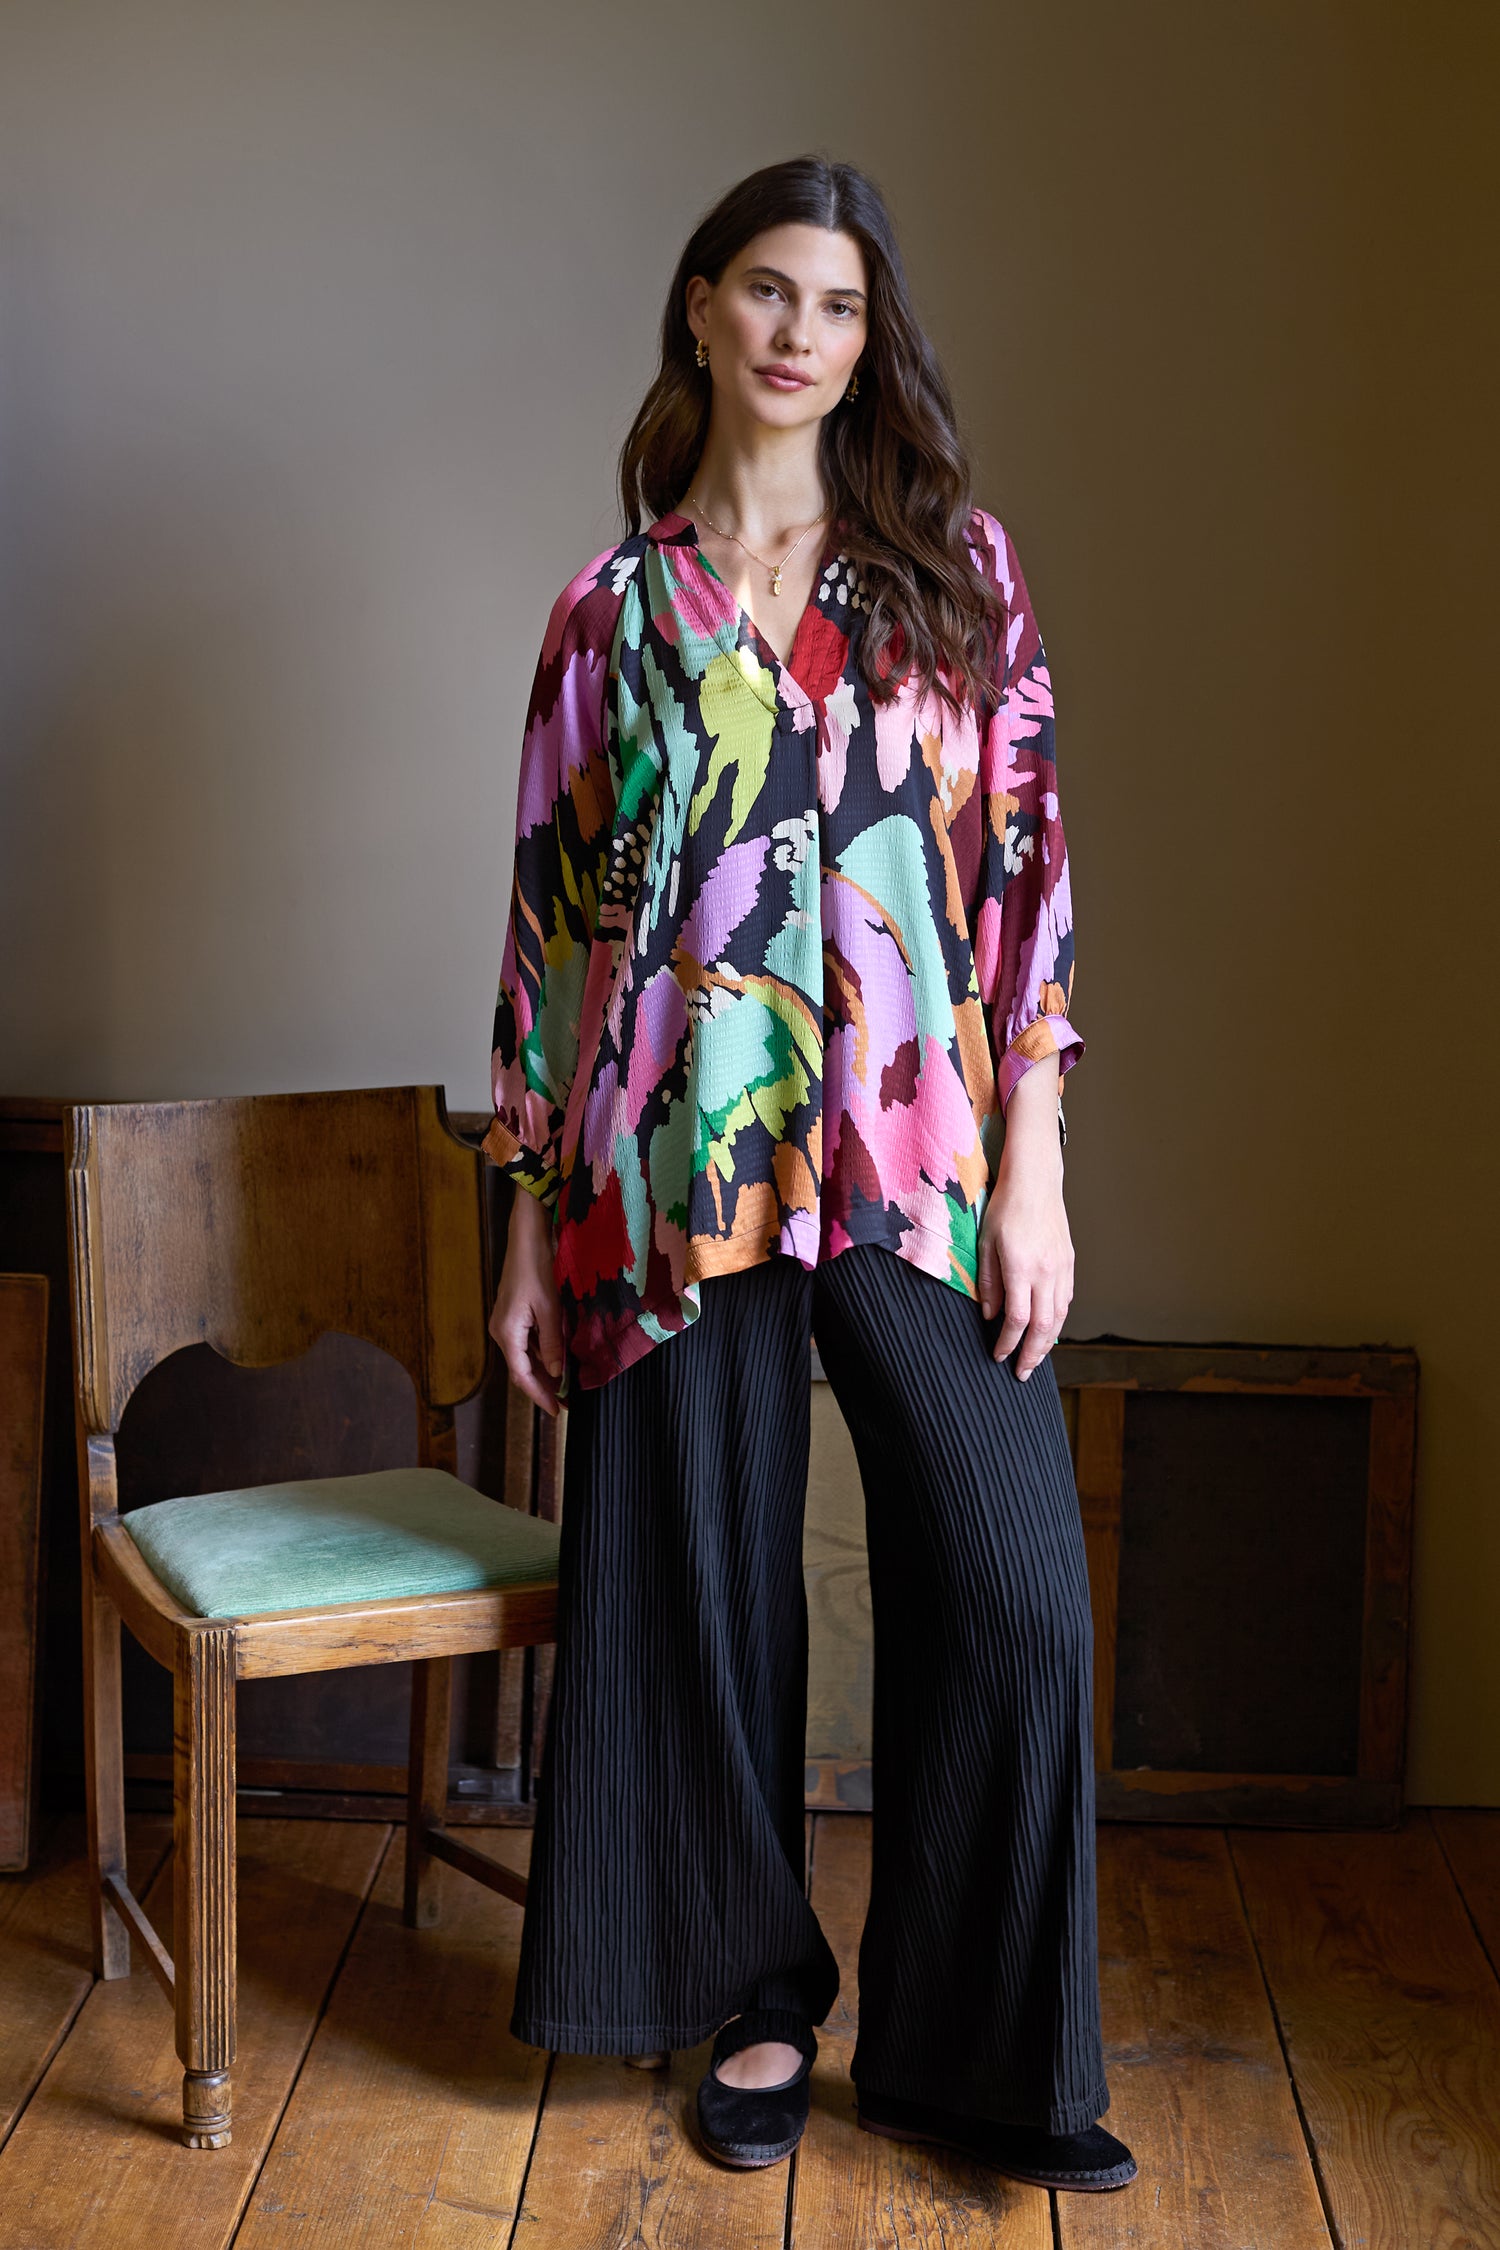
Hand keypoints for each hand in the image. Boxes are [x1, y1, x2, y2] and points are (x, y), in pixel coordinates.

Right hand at [489, 1188, 565, 1416]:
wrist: (526, 1236)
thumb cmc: (538, 1268)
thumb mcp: (550, 1309)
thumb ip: (552, 1343)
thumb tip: (556, 1373)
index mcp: (507, 1333)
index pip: (522, 1375)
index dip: (539, 1396)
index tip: (557, 1410)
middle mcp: (501, 1330)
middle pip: (521, 1368)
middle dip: (542, 1387)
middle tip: (565, 1402)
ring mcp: (505, 1321)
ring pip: (524, 1356)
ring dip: (543, 1371)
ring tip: (565, 1385)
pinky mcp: (513, 1312)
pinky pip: (526, 1341)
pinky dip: (541, 1353)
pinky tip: (558, 1357)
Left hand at [978, 1060, 1072, 1380]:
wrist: (1035, 1182)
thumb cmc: (1004, 1209)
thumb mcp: (985, 1244)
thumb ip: (989, 1283)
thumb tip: (991, 1317)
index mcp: (1022, 1268)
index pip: (1017, 1319)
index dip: (1007, 1343)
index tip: (997, 1356)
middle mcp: (1046, 1272)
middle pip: (1043, 1326)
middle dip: (1032, 1354)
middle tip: (1022, 1374)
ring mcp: (1062, 1268)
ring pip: (1059, 1317)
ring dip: (1047, 1343)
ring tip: (1035, 1359)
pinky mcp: (1070, 1263)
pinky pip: (1066, 1301)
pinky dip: (1058, 1322)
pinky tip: (1048, 1331)